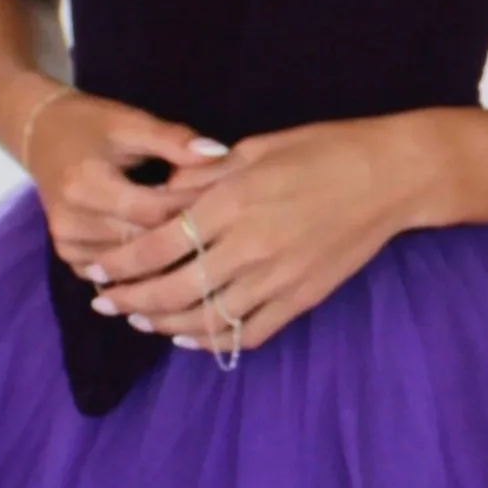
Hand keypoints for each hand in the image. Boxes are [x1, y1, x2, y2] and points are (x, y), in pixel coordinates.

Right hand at [25, 90, 232, 283]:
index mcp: (87, 184)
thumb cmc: (92, 125)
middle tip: (225, 230)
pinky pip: (116, 276)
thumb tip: (219, 153)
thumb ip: (173, 139)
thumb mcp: (130, 122)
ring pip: (132, 266)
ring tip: (205, 246)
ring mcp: (67, 244)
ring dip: (168, 258)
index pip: (154, 210)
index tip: (228, 201)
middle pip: (144, 243)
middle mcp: (72, 221)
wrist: (42, 136)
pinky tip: (172, 261)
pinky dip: (144, 269)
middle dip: (185, 236)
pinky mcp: (69, 257)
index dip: (193, 208)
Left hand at [87, 113, 441, 358]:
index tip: (96, 268)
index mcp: (233, 203)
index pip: (158, 245)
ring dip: (164, 323)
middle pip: (172, 289)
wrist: (391, 177)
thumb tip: (162, 190)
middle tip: (104, 302)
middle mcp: (249, 247)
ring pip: (205, 318)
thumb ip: (205, 174)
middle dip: (130, 299)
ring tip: (140, 319)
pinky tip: (190, 335)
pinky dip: (213, 340)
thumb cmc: (325, 150)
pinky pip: (248, 332)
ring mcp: (277, 278)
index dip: (120, 263)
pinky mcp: (301, 298)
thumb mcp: (258, 148)